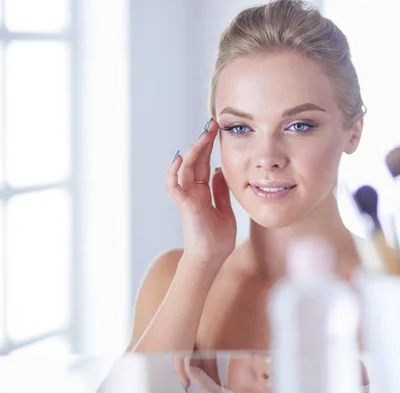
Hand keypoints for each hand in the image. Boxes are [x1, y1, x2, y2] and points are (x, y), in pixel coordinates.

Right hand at [166, 119, 236, 267]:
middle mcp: (193, 192)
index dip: (209, 148)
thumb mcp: (225, 210)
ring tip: (202, 136)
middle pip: (195, 162)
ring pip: (185, 169)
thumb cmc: (217, 240)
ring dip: (193, 152)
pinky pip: (175, 186)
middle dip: (202, 142)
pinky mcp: (185, 206)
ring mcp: (188, 198)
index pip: (205, 164)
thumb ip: (221, 192)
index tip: (217, 131)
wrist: (211, 261)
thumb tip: (221, 172)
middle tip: (212, 124)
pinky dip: (174, 172)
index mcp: (203, 192)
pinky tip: (181, 159)